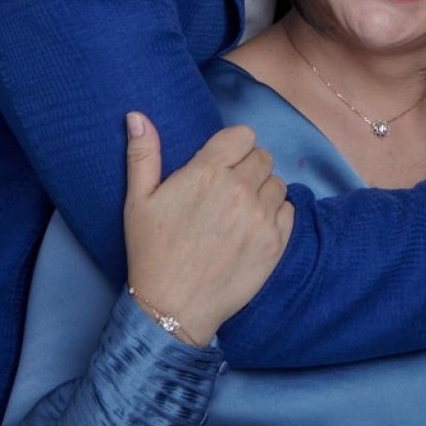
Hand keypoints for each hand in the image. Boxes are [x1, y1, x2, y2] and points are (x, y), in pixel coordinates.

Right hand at [123, 113, 293, 344]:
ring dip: (263, 191)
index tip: (222, 163)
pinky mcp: (276, 243)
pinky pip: (289, 210)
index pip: (243, 135)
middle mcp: (239, 189)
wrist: (173, 309)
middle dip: (247, 167)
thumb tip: (136, 115)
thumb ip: (143, 154)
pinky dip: (276, 215)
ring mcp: (261, 217)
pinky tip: (254, 228)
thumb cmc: (152, 252)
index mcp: (207, 172)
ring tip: (241, 210)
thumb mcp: (138, 201)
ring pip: (277, 183)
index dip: (233, 146)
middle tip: (228, 190)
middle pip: (262, 157)